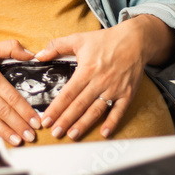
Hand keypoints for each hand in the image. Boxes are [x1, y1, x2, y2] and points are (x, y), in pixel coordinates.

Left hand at [35, 17, 165, 140]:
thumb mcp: (79, 39)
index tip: (46, 119)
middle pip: (79, 105)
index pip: (67, 93)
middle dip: (66, 120)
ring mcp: (114, 89)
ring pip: (96, 110)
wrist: (135, 40)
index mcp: (86, 70)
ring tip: (72, 135)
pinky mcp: (127, 93)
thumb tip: (39, 55)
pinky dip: (112, 122)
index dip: (56, 108)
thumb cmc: (106, 40)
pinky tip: (104, 133)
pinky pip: (119, 110)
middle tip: (55, 133)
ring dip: (84, 124)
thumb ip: (57, 46)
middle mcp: (99, 82)